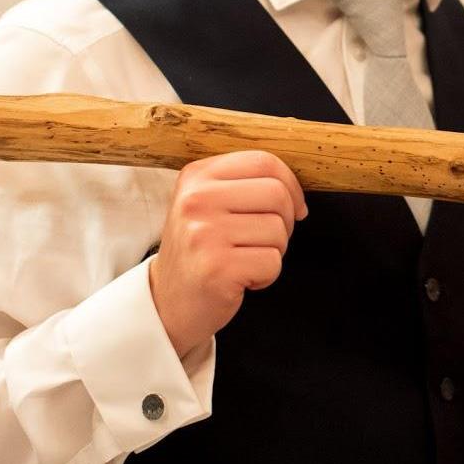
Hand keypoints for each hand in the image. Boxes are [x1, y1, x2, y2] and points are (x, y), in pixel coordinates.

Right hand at [149, 151, 308, 361]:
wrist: (167, 302)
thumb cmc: (199, 251)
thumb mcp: (208, 204)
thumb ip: (243, 185)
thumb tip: (295, 192)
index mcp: (196, 177)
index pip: (263, 161)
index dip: (291, 185)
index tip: (294, 207)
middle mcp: (196, 200)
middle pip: (277, 194)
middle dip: (286, 221)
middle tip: (266, 240)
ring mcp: (203, 234)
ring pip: (278, 230)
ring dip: (274, 251)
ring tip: (245, 260)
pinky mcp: (216, 268)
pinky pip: (272, 262)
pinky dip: (266, 276)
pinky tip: (241, 279)